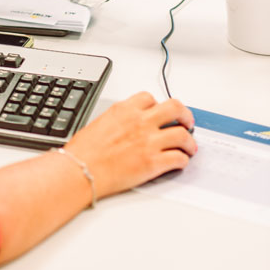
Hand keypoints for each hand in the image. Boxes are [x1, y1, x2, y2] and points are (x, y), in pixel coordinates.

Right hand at [66, 93, 195, 198]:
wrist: (80, 171)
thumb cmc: (83, 152)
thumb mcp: (99, 123)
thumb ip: (118, 121)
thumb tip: (128, 126)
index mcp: (124, 110)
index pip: (150, 98)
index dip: (158, 106)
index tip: (161, 113)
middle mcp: (140, 122)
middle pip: (175, 108)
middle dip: (185, 115)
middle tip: (187, 123)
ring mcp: (149, 142)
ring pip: (182, 135)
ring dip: (189, 141)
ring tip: (188, 147)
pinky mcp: (153, 162)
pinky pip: (178, 158)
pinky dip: (182, 160)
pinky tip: (179, 162)